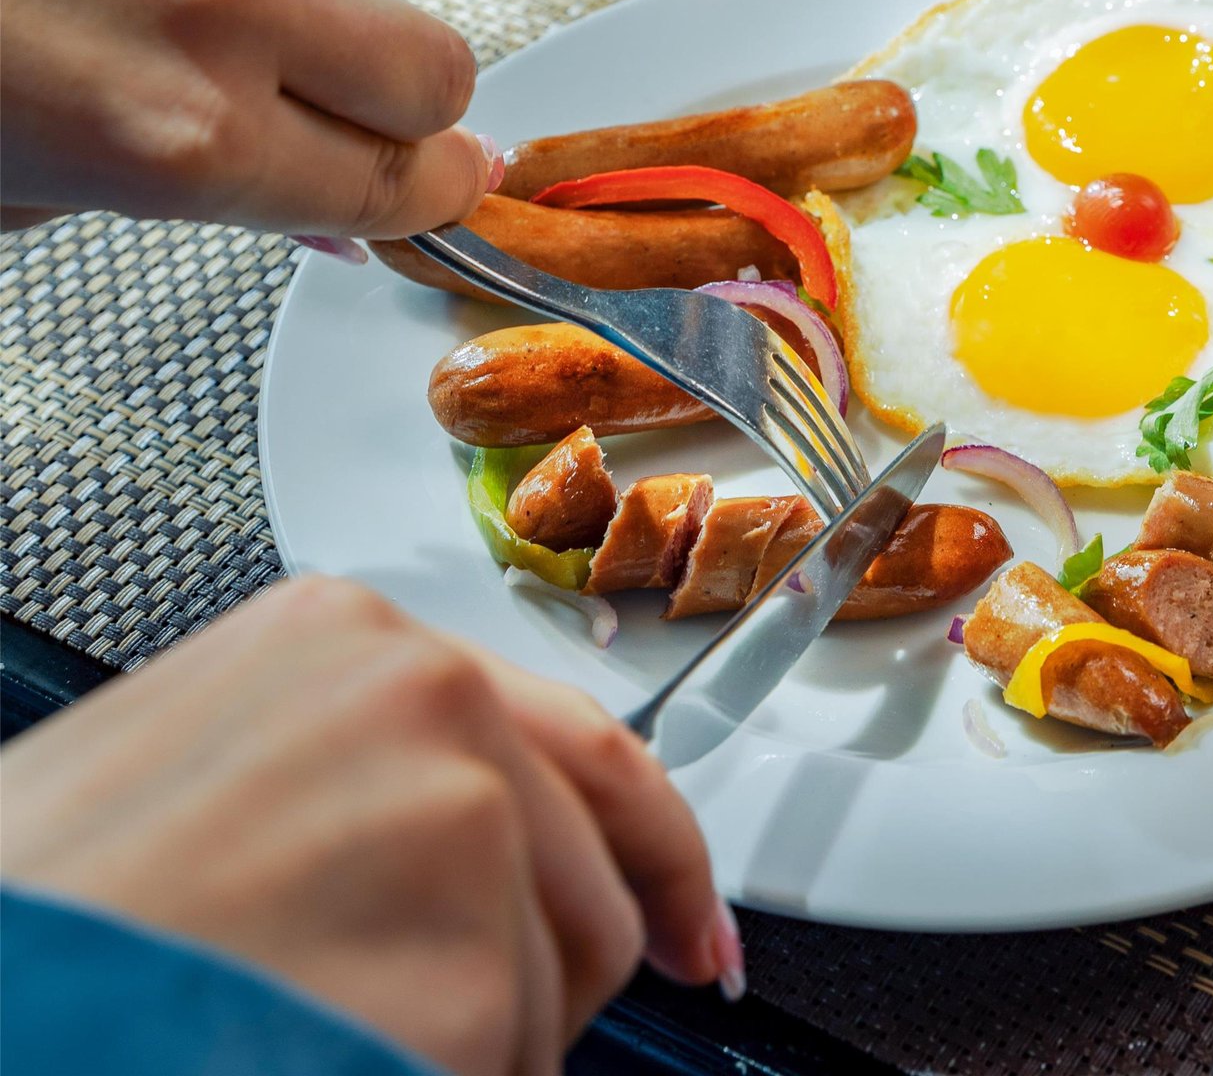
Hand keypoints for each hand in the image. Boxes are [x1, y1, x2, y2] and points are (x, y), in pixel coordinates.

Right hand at [0, 576, 739, 1075]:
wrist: (7, 1009)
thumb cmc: (44, 928)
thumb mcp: (178, 769)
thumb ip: (331, 763)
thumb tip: (435, 834)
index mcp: (343, 637)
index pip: (568, 729)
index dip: (640, 837)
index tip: (685, 910)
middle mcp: (424, 700)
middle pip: (592, 848)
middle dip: (588, 944)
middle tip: (575, 1003)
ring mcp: (459, 825)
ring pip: (568, 970)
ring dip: (494, 1037)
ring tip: (345, 1034)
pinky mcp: (469, 977)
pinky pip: (521, 1064)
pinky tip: (350, 1067)